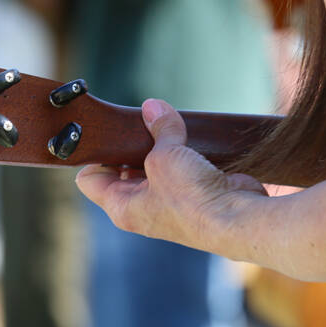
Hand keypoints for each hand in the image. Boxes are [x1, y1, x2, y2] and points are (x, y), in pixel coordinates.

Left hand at [76, 99, 266, 253]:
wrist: (236, 219)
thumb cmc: (192, 200)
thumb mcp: (166, 156)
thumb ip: (160, 128)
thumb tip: (153, 107)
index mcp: (121, 207)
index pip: (89, 180)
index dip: (95, 155)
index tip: (109, 134)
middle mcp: (141, 209)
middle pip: (122, 171)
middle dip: (130, 146)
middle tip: (141, 125)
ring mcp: (167, 204)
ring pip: (153, 168)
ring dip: (160, 149)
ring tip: (165, 129)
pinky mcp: (192, 196)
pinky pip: (180, 170)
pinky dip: (184, 155)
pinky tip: (189, 140)